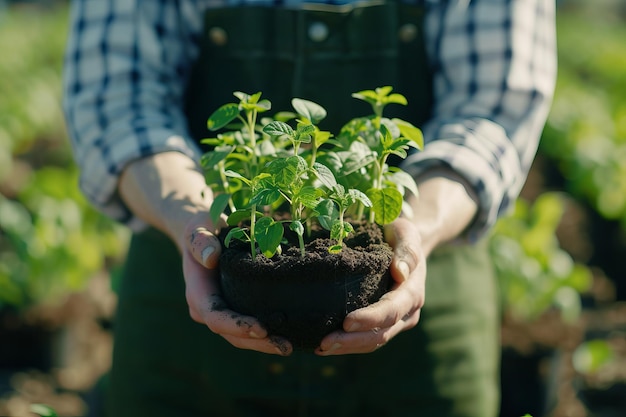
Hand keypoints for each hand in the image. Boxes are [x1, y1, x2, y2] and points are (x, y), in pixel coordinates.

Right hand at [181, 212, 292, 355]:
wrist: (203, 233)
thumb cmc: (202, 228)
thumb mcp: (198, 228)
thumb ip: (201, 241)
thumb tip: (211, 258)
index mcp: (197, 292)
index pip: (216, 316)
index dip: (237, 325)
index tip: (262, 328)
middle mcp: (207, 308)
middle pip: (231, 334)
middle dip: (257, 343)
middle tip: (285, 346)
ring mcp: (221, 311)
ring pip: (241, 337)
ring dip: (264, 343)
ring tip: (290, 345)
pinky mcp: (236, 308)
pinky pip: (249, 327)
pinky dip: (267, 333)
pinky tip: (290, 333)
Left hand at [315, 217, 425, 354]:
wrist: (404, 246)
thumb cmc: (400, 236)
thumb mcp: (406, 234)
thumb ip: (406, 251)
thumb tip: (400, 272)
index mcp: (412, 292)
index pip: (391, 311)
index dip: (369, 319)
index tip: (346, 322)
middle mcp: (407, 312)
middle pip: (380, 333)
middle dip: (352, 341)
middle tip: (324, 343)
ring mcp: (397, 322)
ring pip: (373, 342)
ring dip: (347, 347)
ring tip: (320, 348)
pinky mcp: (384, 324)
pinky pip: (367, 340)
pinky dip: (348, 345)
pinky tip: (324, 346)